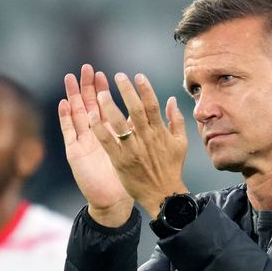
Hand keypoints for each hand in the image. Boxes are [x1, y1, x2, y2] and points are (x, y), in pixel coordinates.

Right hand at [58, 64, 133, 225]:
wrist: (114, 200)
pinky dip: (65, 118)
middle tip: (88, 68)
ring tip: (71, 78)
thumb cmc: (128, 178)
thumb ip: (144, 130)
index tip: (110, 74)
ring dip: (73, 96)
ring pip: (76, 114)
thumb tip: (155, 110)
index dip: (107, 90)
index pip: (107, 106)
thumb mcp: (139, 150)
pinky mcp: (75, 152)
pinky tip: (63, 103)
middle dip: (89, 86)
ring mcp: (84, 142)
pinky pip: (69, 132)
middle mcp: (96, 135)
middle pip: (89, 105)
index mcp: (110, 133)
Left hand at [91, 72, 187, 217]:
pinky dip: (99, 129)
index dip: (145, 89)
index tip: (138, 75)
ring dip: (109, 107)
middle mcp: (146, 139)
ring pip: (120, 124)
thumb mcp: (180, 143)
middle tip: (118, 76)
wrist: (163, 195)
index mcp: (160, 133)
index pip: (152, 105)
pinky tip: (91, 117)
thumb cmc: (171, 168)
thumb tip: (171, 99)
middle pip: (136, 110)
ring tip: (101, 93)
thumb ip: (176, 119)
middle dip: (127, 91)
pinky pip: (108, 142)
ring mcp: (133, 150)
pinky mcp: (120, 161)